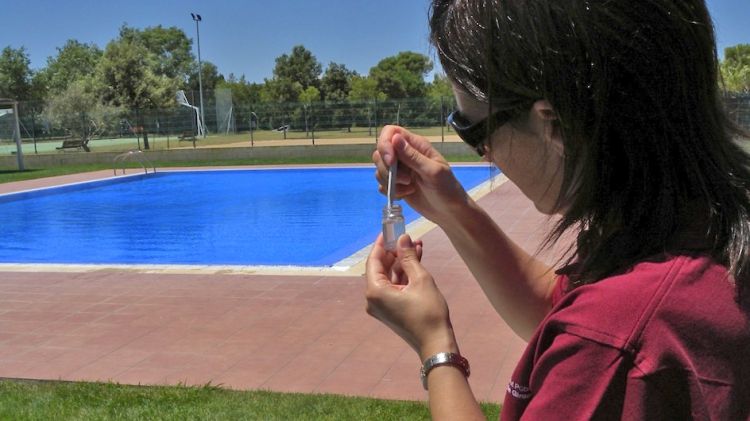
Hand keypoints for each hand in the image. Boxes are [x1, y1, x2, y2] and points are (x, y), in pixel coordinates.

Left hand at [365, 234, 456, 359]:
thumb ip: (409, 257)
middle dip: (395, 252)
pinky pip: (394, 287)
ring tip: (417, 246)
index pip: (374, 261)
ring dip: (402, 262)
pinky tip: (417, 261)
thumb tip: (403, 238)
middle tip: (408, 237)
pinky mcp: (390, 310)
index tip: (390, 231)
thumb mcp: (420, 279)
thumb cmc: (428, 312)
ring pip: (389, 277)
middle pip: (381, 268)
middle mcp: (373, 299)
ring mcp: (381, 306)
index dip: (382, 244)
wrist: (436, 343)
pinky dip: (404, 275)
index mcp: (375, 291)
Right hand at [373, 125, 469, 224]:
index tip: (391, 161)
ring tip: (409, 189)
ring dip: (389, 181)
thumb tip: (395, 138)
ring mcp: (400, 170)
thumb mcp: (432, 172)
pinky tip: (405, 195)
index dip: (385, 144)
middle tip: (406, 180)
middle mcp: (405, 154)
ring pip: (379, 168)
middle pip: (380, 152)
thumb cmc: (447, 189)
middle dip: (387, 168)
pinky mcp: (396, 184)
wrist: (449, 211)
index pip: (391, 132)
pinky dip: (390, 191)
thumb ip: (413, 156)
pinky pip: (381, 184)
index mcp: (416, 145)